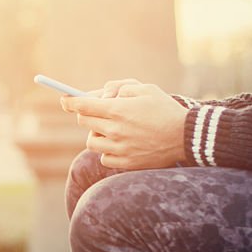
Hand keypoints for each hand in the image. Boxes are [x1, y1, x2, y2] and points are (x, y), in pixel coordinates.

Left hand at [61, 79, 187, 169]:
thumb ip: (120, 88)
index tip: (64, 100)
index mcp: (118, 110)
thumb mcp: (145, 88)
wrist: (186, 137)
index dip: (70, 102)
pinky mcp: (125, 163)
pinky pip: (104, 157)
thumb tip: (102, 96)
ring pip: (91, 141)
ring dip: (96, 133)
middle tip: (95, 111)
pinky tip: (120, 144)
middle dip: (86, 114)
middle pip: (84, 122)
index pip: (82, 106)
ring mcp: (119, 149)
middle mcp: (115, 131)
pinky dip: (107, 150)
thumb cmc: (165, 109)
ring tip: (111, 129)